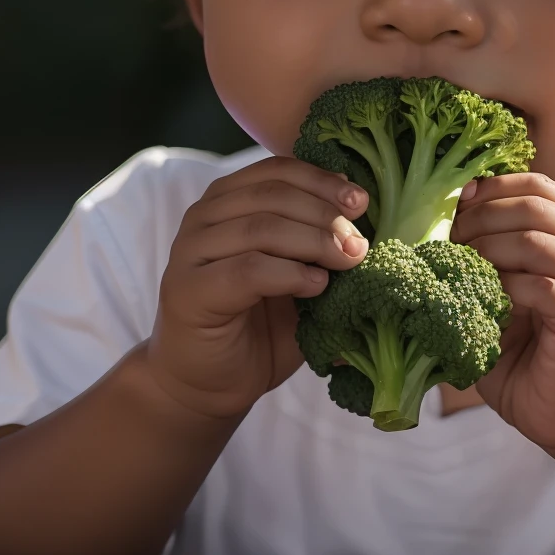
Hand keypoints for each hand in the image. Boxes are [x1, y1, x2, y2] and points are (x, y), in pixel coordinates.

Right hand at [146, 158, 369, 420]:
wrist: (206, 384)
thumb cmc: (257, 325)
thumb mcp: (296, 272)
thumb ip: (317, 238)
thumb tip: (365, 205)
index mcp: (227, 201)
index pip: (277, 171)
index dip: (322, 181)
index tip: (362, 201)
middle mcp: (203, 218)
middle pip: (272, 195)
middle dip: (326, 214)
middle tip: (360, 243)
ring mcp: (190, 253)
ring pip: (261, 228)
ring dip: (314, 242)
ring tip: (348, 261)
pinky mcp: (188, 291)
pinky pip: (247, 270)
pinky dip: (290, 274)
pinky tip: (317, 286)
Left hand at [451, 172, 554, 454]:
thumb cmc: (541, 353)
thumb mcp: (511, 295)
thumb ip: (490, 261)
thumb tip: (435, 228)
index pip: (537, 184)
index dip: (492, 188)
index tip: (455, 209)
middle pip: (534, 204)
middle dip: (481, 218)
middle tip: (449, 244)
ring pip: (538, 239)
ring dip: (489, 250)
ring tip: (463, 273)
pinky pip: (543, 286)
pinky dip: (506, 289)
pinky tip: (488, 306)